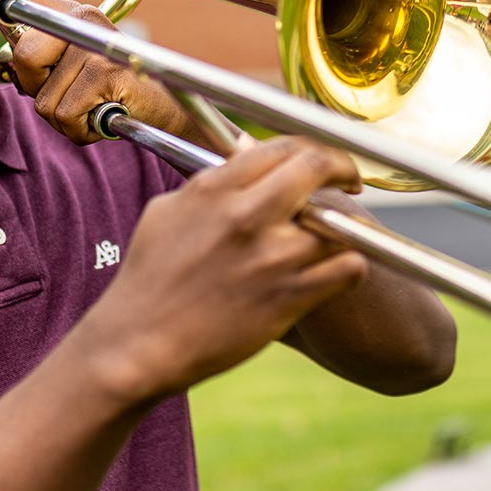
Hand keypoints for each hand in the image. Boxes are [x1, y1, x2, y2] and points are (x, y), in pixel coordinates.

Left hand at [0, 0, 197, 145]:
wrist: (166, 111)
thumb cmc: (113, 92)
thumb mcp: (71, 69)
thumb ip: (38, 56)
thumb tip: (6, 50)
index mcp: (69, 13)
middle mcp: (82, 18)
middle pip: (24, 58)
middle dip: (39, 89)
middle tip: (72, 92)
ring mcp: (95, 45)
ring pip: (43, 97)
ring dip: (63, 116)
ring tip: (91, 106)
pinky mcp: (106, 73)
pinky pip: (64, 114)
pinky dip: (80, 129)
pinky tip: (101, 117)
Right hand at [73, 136, 369, 403]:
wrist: (139, 345)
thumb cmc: (148, 281)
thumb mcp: (167, 213)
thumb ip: (210, 182)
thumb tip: (241, 156)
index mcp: (214, 189)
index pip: (280, 146)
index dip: (309, 149)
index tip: (319, 160)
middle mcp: (246, 215)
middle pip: (317, 166)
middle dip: (341, 167)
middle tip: (348, 181)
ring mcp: (271, 256)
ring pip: (339, 219)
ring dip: (343, 223)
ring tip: (337, 233)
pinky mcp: (289, 297)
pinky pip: (348, 266)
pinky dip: (351, 264)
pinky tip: (338, 269)